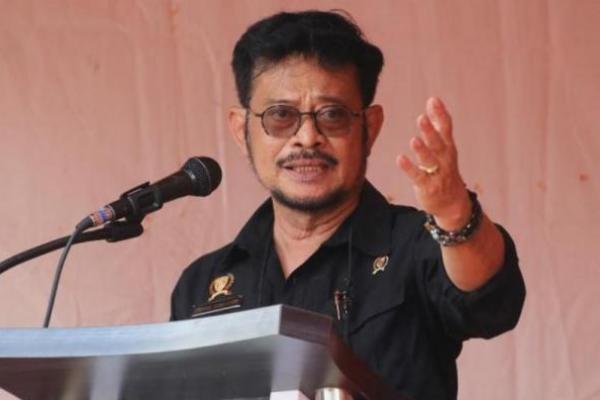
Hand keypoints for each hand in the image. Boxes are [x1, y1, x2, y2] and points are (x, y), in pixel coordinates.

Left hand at [396, 97, 470, 229]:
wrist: (452, 203)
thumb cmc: (445, 169)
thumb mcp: (444, 147)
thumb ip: (438, 124)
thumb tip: (433, 100)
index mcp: (448, 148)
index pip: (446, 128)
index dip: (440, 114)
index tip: (433, 100)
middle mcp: (445, 159)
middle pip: (438, 143)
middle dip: (431, 131)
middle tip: (422, 118)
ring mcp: (437, 174)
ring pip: (429, 161)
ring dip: (422, 150)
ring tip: (414, 140)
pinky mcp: (427, 187)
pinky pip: (418, 176)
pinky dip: (409, 168)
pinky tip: (400, 159)